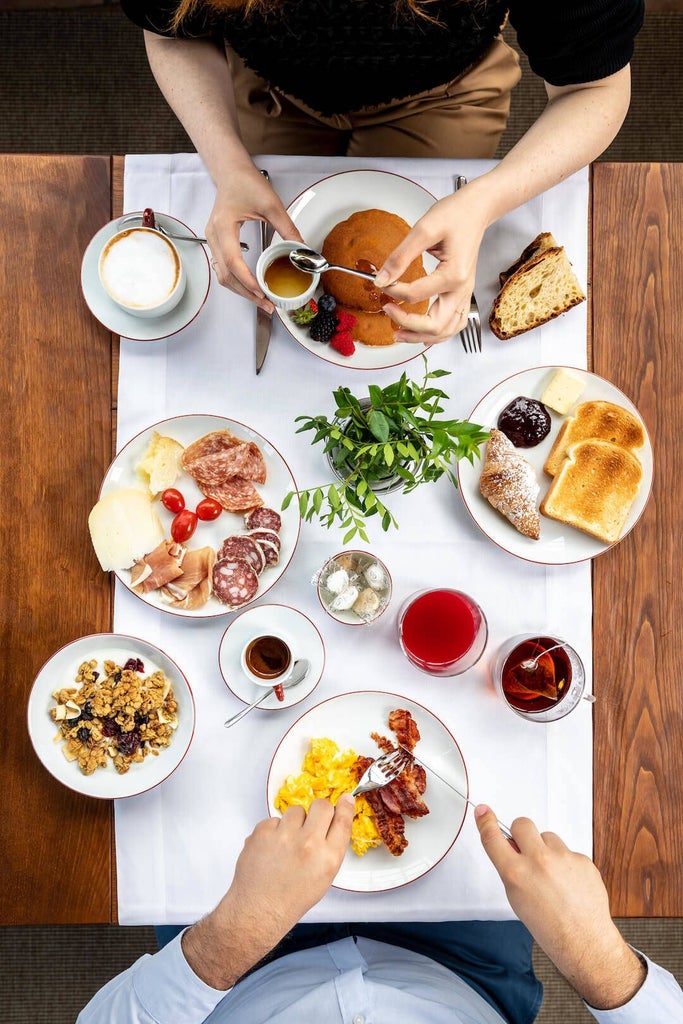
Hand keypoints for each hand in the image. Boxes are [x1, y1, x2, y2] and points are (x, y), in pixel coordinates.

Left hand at [182, 796, 354, 989]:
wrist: (258, 910)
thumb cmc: (292, 898)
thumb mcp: (323, 878)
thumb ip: (330, 849)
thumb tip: (335, 821)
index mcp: (328, 858)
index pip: (343, 821)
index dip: (345, 807)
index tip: (345, 799)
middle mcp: (309, 843)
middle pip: (322, 806)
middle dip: (319, 811)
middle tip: (311, 823)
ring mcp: (284, 835)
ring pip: (296, 811)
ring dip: (293, 823)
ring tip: (286, 844)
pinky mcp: (263, 832)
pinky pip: (274, 820)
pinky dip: (273, 832)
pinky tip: (270, 850)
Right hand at [206, 164, 303, 313]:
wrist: (231, 172)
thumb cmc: (245, 182)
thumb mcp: (271, 204)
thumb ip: (287, 228)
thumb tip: (302, 249)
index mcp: (224, 227)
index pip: (233, 262)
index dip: (247, 281)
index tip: (262, 293)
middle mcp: (214, 236)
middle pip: (226, 275)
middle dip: (246, 294)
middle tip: (266, 305)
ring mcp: (212, 240)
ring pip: (222, 275)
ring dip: (240, 291)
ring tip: (260, 300)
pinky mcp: (217, 242)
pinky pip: (223, 268)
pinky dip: (236, 282)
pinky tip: (250, 287)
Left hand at [373, 191, 485, 344]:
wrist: (476, 210)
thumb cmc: (455, 215)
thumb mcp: (424, 229)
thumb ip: (401, 256)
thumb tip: (382, 278)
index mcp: (453, 275)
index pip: (415, 295)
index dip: (394, 292)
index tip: (382, 283)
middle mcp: (462, 289)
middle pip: (434, 324)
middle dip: (407, 325)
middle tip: (387, 312)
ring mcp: (465, 294)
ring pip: (446, 331)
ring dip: (422, 336)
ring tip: (400, 334)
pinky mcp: (463, 294)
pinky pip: (454, 324)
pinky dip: (438, 334)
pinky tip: (422, 333)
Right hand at [475, 805, 645, 1009]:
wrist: (585, 941)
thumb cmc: (550, 928)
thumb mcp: (517, 899)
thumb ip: (511, 869)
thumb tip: (512, 849)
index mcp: (516, 873)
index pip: (494, 838)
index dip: (486, 822)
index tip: (484, 811)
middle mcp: (539, 861)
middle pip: (522, 824)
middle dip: (521, 833)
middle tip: (526, 849)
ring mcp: (563, 858)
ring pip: (548, 836)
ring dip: (546, 849)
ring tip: (553, 876)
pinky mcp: (582, 859)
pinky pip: (568, 851)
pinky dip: (566, 864)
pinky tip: (569, 884)